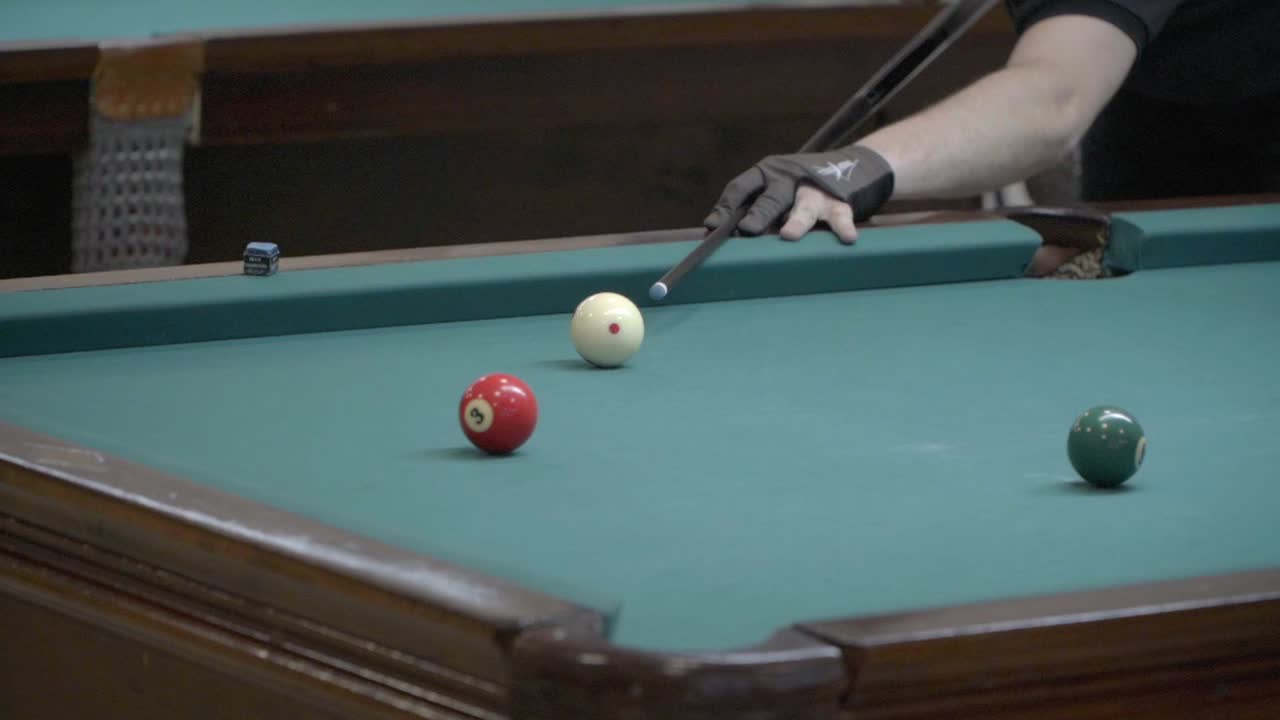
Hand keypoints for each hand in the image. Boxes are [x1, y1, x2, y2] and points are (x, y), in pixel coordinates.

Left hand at [703, 145, 893, 238]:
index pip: (741, 188)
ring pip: (804, 207)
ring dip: (797, 221)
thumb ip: (750, 210)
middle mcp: (787, 179)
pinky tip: (847, 239)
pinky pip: (841, 216)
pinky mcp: (839, 202)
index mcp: (766, 174)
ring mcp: (814, 191)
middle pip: (771, 198)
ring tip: (788, 235)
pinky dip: (843, 228)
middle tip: (747, 230)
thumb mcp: (771, 191)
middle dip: (758, 215)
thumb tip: (717, 235)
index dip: (725, 207)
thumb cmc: (796, 189)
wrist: (850, 165)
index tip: (712, 227)